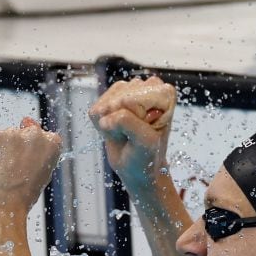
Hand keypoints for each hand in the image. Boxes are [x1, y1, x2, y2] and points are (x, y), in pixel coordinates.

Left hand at [0, 118, 61, 227]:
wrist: (1, 213)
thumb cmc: (20, 199)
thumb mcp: (38, 172)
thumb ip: (36, 147)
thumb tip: (26, 121)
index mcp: (51, 143)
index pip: (38, 137)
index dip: (26, 156)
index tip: (24, 171)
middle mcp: (33, 134)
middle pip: (14, 137)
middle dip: (8, 153)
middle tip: (9, 177)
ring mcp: (11, 134)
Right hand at [88, 76, 176, 190]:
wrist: (137, 168)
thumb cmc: (147, 154)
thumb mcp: (145, 140)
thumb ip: (127, 122)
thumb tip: (104, 118)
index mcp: (161, 92)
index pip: (136, 95)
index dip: (136, 115)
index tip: (145, 128)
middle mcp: (143, 88)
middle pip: (119, 97)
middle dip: (121, 119)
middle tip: (133, 134)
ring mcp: (123, 94)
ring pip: (105, 103)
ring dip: (111, 123)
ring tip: (124, 133)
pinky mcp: (106, 103)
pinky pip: (95, 111)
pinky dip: (101, 126)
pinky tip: (114, 132)